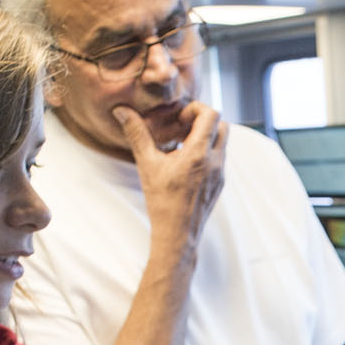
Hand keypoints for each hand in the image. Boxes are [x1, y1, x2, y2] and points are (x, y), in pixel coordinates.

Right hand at [113, 101, 226, 248]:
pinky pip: (219, 159)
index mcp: (199, 154)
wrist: (178, 235)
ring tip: (182, 145)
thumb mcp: (147, 165)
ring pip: (222, 143)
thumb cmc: (162, 202)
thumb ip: (137, 134)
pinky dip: (207, 153)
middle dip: (204, 121)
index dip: (196, 109)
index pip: (212, 115)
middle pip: (223, 126)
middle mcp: (216, 162)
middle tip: (183, 128)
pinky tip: (186, 163)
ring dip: (206, 137)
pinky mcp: (220, 184)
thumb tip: (121, 111)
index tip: (179, 119)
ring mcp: (221, 174)